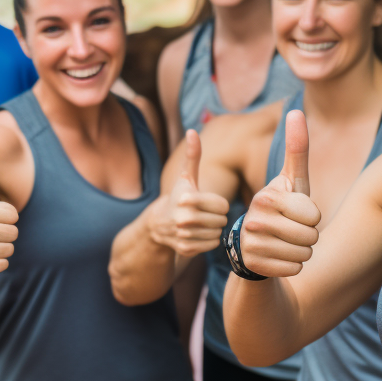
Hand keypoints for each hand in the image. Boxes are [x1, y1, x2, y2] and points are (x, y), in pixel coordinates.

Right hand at [148, 129, 229, 256]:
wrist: (158, 223)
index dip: (218, 204)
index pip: (223, 206)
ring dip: (213, 229)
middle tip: (204, 214)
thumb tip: (192, 131)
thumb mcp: (186, 176)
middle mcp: (184, 218)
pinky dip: (208, 241)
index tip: (207, 202)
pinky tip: (198, 234)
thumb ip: (193, 155)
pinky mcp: (185, 249)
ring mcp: (184, 235)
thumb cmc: (178, 196)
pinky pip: (211, 245)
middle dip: (216, 217)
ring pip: (217, 234)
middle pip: (221, 221)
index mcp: (187, 198)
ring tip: (201, 224)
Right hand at [239, 111, 319, 277]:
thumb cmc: (281, 208)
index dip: (312, 216)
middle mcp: (253, 219)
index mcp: (265, 196)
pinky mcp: (253, 265)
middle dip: (309, 236)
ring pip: (304, 254)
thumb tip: (296, 110)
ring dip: (302, 252)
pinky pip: (294, 269)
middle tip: (292, 231)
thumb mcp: (290, 181)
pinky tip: (279, 257)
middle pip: (310, 236)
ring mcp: (251, 244)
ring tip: (286, 243)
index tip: (297, 214)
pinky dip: (292, 266)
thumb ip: (296, 148)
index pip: (313, 214)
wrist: (254, 245)